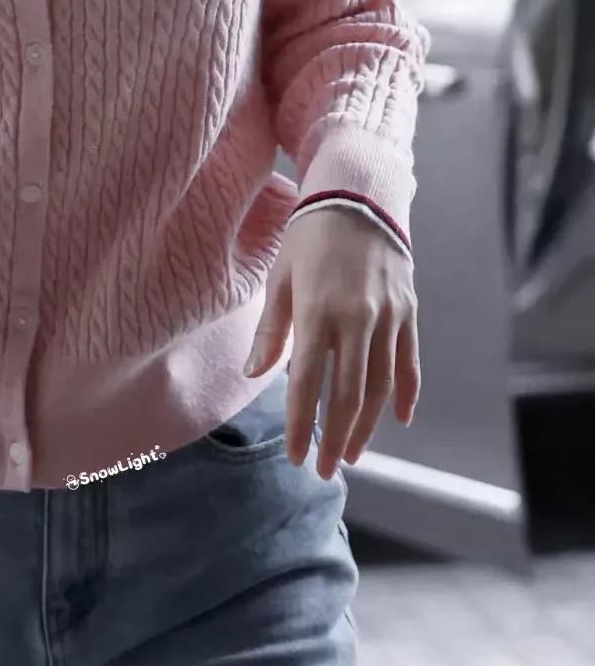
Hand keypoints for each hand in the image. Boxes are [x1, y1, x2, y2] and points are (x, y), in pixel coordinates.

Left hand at [243, 205, 419, 477]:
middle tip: (326, 469)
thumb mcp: (280, 277)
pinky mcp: (408, 311)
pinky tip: (397, 419)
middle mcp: (357, 319)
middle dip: (336, 437)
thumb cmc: (309, 236)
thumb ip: (271, 330)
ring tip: (354, 453)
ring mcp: (388, 317)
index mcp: (317, 312)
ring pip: (381, 386)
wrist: (358, 195)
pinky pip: (409, 361)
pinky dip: (406, 393)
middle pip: (348, 395)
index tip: (295, 456)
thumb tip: (255, 374)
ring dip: (367, 425)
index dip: (300, 425)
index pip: (306, 383)